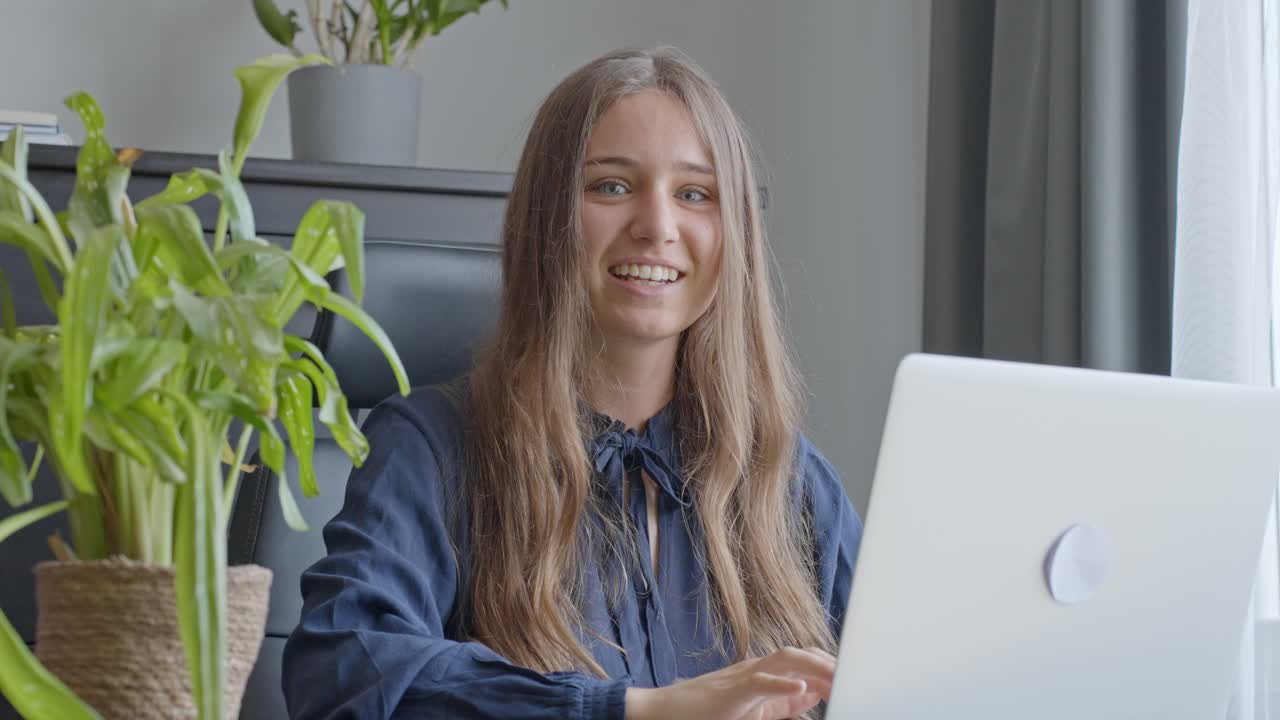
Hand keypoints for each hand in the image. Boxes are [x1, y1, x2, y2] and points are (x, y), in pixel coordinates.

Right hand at [624, 646, 834, 719]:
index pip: (804, 660)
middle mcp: (756, 668)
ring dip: (814, 667)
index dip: (830, 665)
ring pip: (785, 661)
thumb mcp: (754, 709)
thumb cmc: (708, 712)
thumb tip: (814, 692)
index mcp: (764, 673)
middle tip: (856, 677)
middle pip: (800, 655)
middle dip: (830, 664)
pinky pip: (760, 683)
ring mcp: (743, 677)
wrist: (665, 713)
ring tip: (838, 678)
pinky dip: (782, 684)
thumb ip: (784, 703)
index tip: (855, 675)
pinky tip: (801, 687)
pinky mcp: (732, 692)